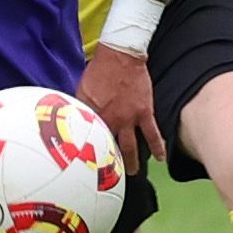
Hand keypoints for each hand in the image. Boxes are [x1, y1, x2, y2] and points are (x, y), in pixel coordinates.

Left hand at [77, 45, 163, 167]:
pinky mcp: (145, 112)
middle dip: (111, 164)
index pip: (91, 140)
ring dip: (133, 161)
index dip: (89, 154)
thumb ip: (79, 106)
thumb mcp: (82, 89)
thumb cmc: (99, 70)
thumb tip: (72, 116)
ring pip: (133, 146)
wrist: (121, 55)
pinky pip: (153, 133)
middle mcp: (114, 120)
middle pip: (111, 148)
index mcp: (97, 116)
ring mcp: (131, 118)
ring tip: (133, 173)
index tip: (87, 166)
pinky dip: (158, 146)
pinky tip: (161, 157)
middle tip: (110, 176)